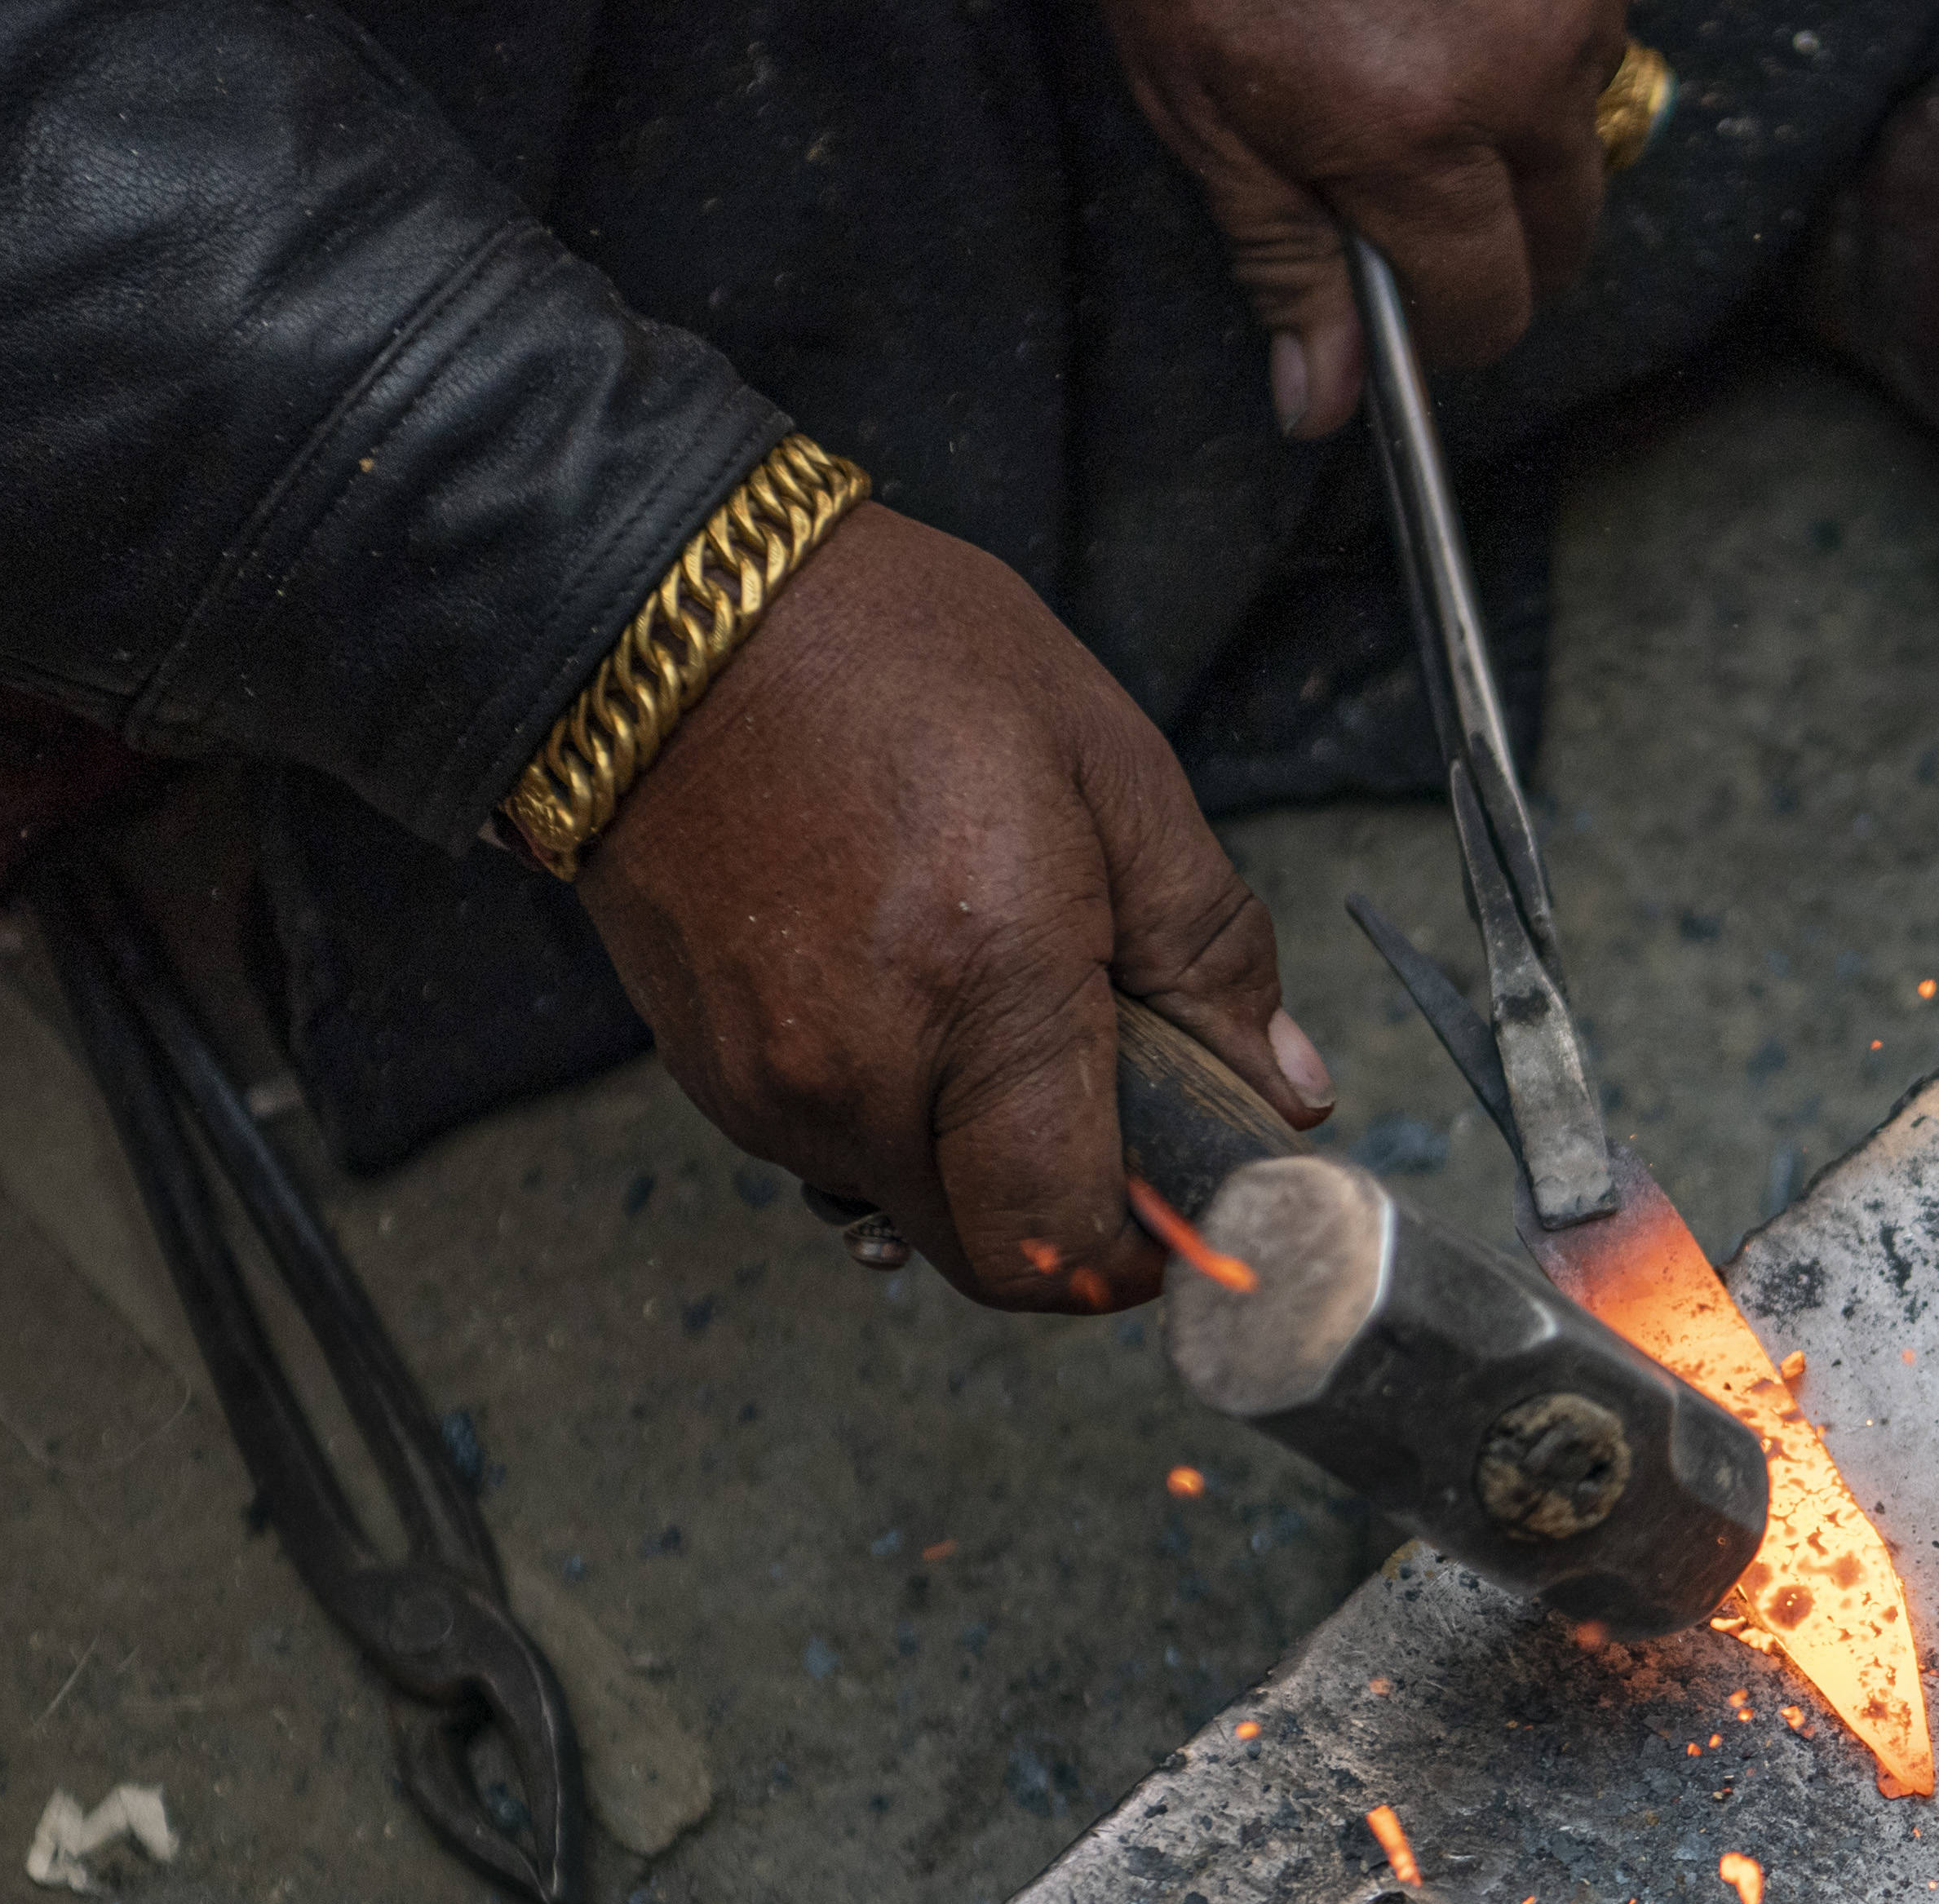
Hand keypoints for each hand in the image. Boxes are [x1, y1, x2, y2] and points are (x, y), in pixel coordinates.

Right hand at [576, 501, 1332, 1311]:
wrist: (657, 615)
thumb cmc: (884, 654)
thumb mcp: (1104, 758)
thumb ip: (1206, 942)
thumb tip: (1281, 1085)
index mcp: (984, 980)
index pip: (1068, 1237)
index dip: (1135, 1249)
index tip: (1173, 1197)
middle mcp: (863, 1066)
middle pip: (993, 1252)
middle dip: (1064, 1207)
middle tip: (1096, 1094)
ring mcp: (769, 1085)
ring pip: (910, 1207)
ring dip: (973, 1158)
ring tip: (985, 1008)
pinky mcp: (709, 1078)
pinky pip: (832, 1154)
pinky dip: (892, 1114)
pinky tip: (899, 991)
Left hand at [1101, 0, 1627, 437]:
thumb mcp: (1205, 115)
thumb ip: (1283, 260)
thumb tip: (1323, 400)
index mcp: (1415, 137)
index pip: (1491, 305)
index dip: (1447, 330)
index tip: (1412, 319)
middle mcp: (1518, 71)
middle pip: (1563, 230)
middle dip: (1499, 244)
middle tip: (1414, 208)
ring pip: (1580, 123)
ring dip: (1522, 128)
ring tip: (1419, 68)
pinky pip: (1586, 28)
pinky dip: (1530, 40)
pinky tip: (1448, 8)